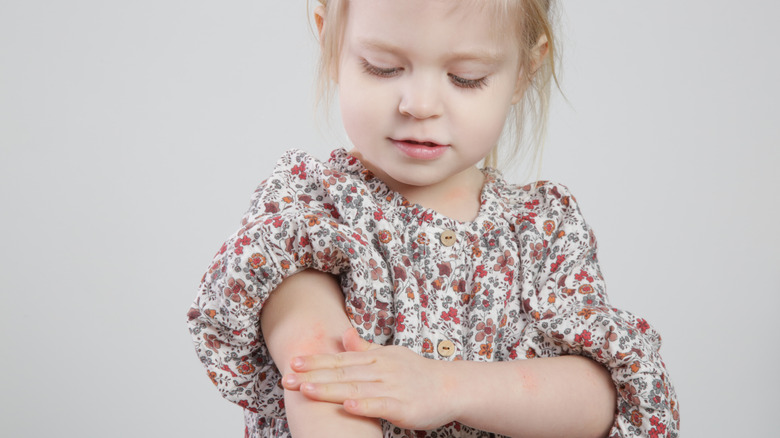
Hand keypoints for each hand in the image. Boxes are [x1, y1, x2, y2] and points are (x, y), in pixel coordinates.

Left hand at [282, 328, 456, 429]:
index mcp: (375, 358)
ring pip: (355, 389)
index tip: (293, 362)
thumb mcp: (390, 355)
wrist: (450, 387)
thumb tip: (343, 334)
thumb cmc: (417, 373)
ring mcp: (392, 388)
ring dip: (330, 390)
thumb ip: (364, 348)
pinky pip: (380, 406)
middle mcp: (381, 370)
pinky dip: (363, 406)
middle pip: (341, 374)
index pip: (340, 360)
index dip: (316, 362)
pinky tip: (346, 407)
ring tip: (307, 390)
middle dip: (313, 376)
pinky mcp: (403, 407)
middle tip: (287, 378)